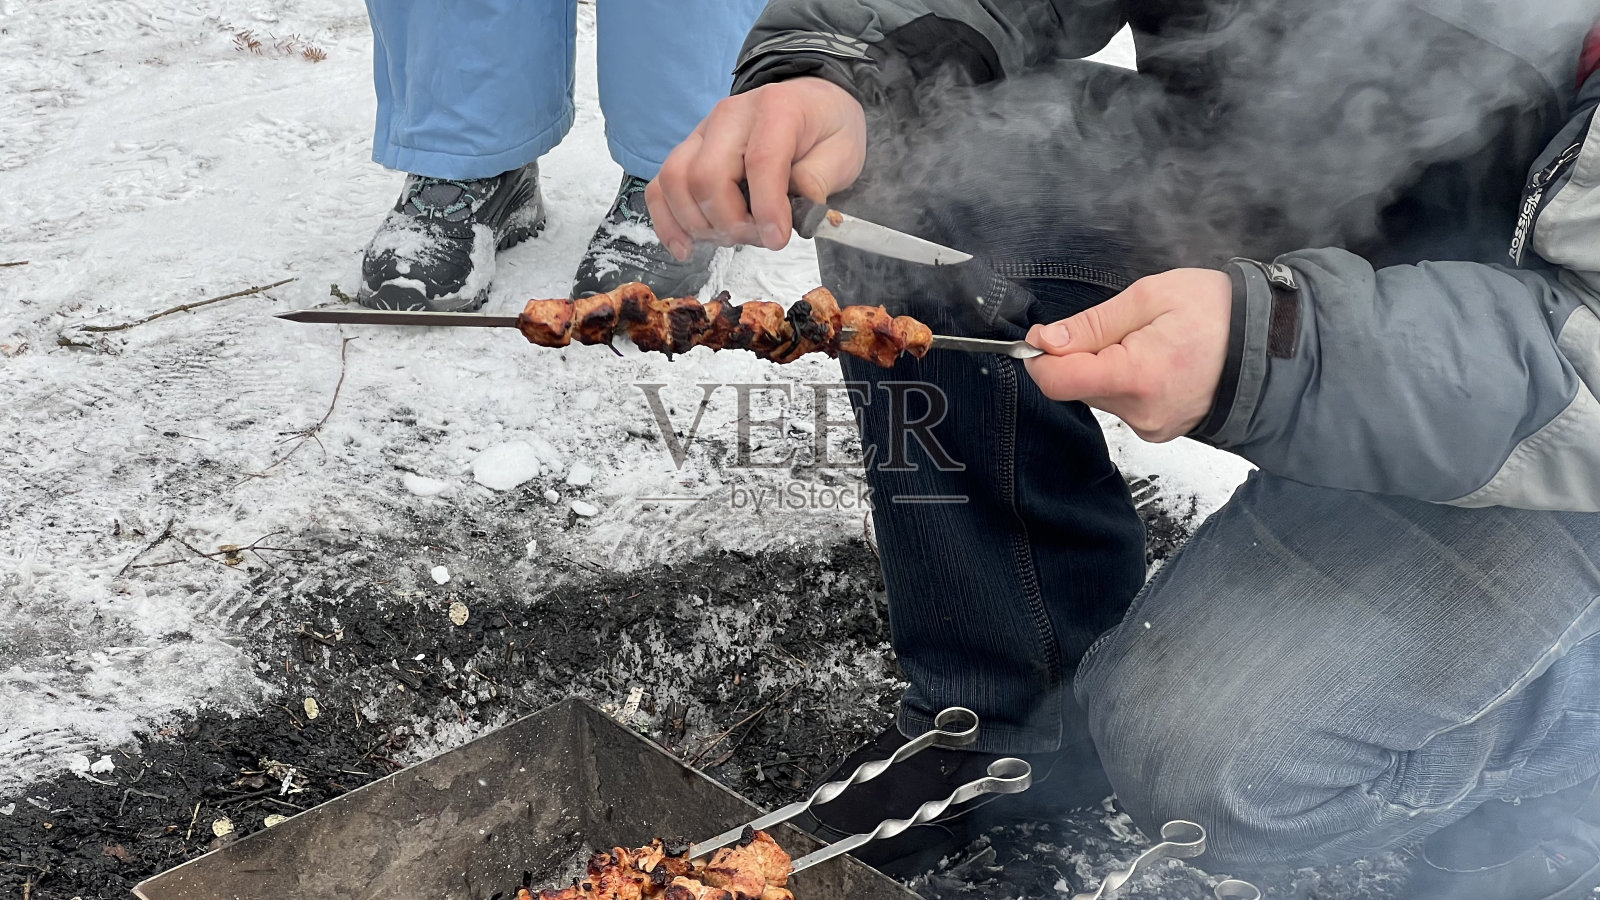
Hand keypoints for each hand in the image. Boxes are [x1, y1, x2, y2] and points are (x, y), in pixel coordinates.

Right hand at [646, 77, 867, 259]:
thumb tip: (792, 218)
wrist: (809, 103)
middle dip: (731, 222)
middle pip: (707, 175)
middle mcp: (731, 115)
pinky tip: (686, 247)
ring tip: (733, 237)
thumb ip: (817, 182)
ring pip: (676, 182)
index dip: (767, 208)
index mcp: (776, 109)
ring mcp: (702, 132)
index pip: (760, 161)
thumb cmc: (825, 128)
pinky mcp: (687, 152)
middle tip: (759, 238)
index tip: (778, 240)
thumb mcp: (842, 153)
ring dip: (700, 224)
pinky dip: (668, 222)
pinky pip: (661, 186)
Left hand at [1023, 269, 1232, 441]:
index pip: (1058, 381)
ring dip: (1106, 368)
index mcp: (1137, 375)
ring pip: (1099, 396)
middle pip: (1077, 387)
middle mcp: (1141, 412)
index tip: (1042, 336)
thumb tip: (1047, 340)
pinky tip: (1157, 361)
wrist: (1272, 345)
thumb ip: (1093, 324)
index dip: (1040, 357)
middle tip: (1118, 327)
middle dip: (1080, 356)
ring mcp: (1152, 426)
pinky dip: (1127, 382)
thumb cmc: (1219, 312)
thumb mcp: (1150, 297)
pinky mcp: (1160, 431)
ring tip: (1148, 342)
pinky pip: (1123, 406)